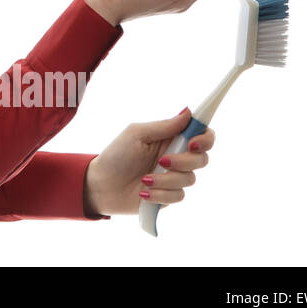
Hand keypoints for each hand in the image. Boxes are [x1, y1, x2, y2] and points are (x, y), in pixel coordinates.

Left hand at [83, 108, 215, 215]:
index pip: (202, 134)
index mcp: (170, 138)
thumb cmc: (116, 155)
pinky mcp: (169, 195)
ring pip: (190, 179)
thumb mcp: (136, 134)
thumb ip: (164, 126)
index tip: (193, 143)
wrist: (101, 185)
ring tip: (144, 179)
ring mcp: (173, 177)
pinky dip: (160, 194)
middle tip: (162, 161)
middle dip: (184, 162)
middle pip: (202, 159)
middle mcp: (176, 156)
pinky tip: (143, 193)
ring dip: (165, 180)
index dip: (205, 139)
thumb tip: (188, 112)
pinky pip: (178, 196)